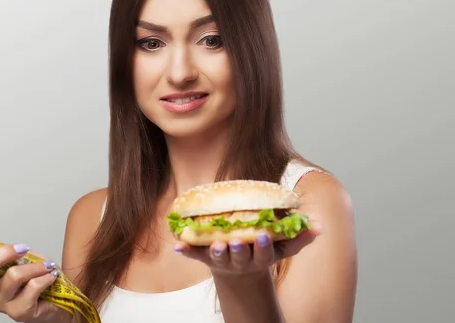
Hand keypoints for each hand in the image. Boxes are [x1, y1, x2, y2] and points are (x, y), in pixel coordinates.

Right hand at [0, 219, 66, 322]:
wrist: (61, 301)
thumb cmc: (40, 279)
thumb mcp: (26, 259)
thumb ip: (14, 252)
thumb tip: (11, 245)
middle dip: (5, 253)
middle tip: (24, 248)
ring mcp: (2, 302)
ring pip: (13, 276)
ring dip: (36, 267)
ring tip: (47, 266)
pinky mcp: (19, 312)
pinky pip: (32, 287)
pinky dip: (46, 278)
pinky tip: (50, 277)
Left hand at [173, 221, 322, 277]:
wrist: (239, 271)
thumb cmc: (262, 251)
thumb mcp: (283, 248)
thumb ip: (301, 237)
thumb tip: (319, 225)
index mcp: (259, 257)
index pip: (264, 252)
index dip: (264, 245)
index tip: (265, 235)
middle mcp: (241, 260)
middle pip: (240, 257)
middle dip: (239, 249)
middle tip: (237, 241)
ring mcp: (222, 260)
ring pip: (217, 257)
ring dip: (215, 250)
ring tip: (214, 243)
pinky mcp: (205, 258)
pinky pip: (194, 255)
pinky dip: (186, 250)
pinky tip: (178, 245)